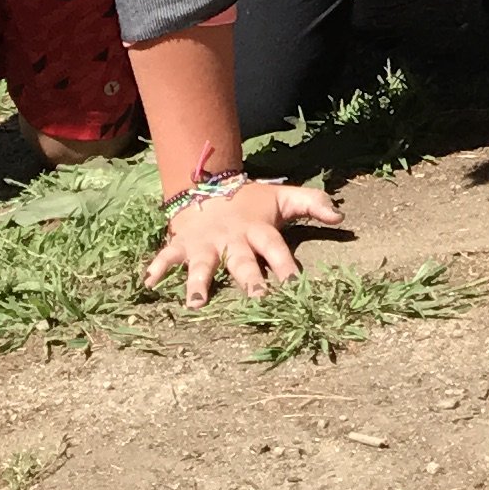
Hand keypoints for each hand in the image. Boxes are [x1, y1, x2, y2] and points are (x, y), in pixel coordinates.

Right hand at [140, 178, 353, 303]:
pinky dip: (157, 268)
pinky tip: (147, 283)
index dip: (286, 266)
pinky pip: (167, 256)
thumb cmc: (251, 202)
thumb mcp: (283, 199)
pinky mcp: (183, 244)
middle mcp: (232, 239)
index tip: (295, 287)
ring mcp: (205, 243)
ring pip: (203, 265)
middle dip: (249, 280)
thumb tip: (341, 217)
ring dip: (199, 283)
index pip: (276, 248)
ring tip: (196, 304)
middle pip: (242, 261)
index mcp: (258, 230)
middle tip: (257, 298)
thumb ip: (312, 203)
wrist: (209, 185)